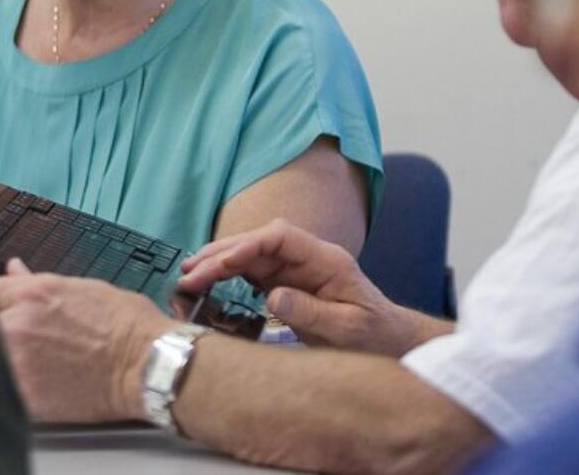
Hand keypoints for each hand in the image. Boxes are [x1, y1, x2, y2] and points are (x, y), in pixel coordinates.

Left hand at [0, 259, 176, 422]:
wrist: (148, 366)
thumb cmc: (124, 326)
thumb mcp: (81, 288)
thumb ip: (35, 282)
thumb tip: (13, 269)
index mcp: (31, 293)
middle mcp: (17, 325)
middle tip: (9, 337)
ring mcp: (18, 363)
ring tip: (25, 361)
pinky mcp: (25, 398)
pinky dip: (7, 385)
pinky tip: (30, 382)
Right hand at [178, 219, 421, 357]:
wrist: (390, 341)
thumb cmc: (374, 335)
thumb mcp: (347, 330)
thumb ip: (311, 312)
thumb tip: (272, 296)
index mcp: (326, 259)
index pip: (279, 237)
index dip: (246, 246)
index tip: (220, 264)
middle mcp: (307, 257)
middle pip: (257, 242)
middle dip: (221, 253)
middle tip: (189, 273)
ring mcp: (295, 267)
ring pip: (250, 254)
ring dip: (218, 261)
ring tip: (188, 274)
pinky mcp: (286, 281)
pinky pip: (251, 270)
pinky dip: (227, 273)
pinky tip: (207, 280)